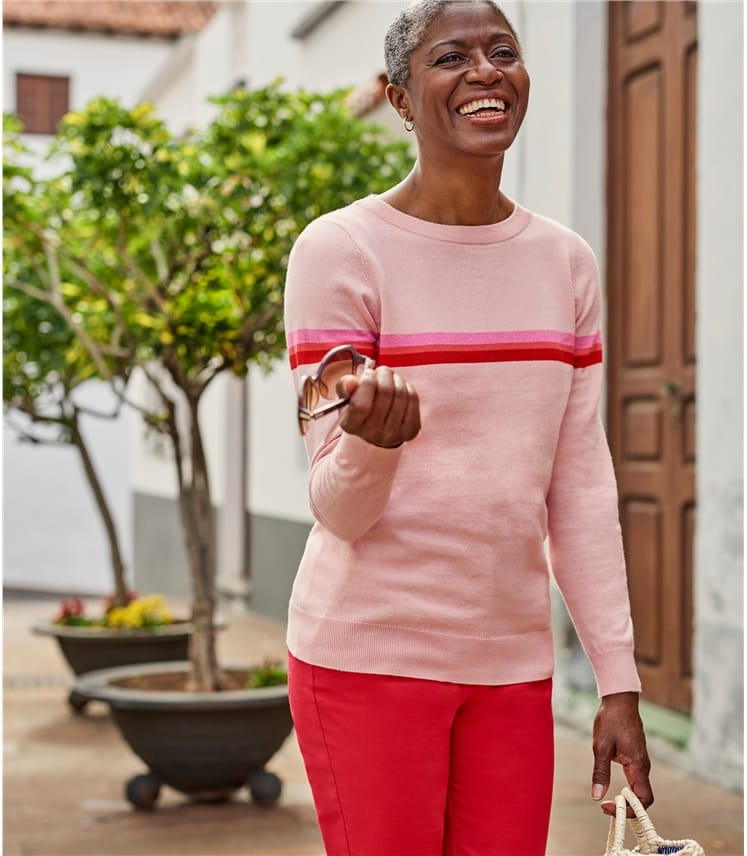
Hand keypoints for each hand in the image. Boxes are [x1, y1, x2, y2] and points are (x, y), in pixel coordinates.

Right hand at [336, 366, 420, 447]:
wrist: (377, 428)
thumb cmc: (359, 406)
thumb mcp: (346, 396)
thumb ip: (344, 386)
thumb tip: (351, 381)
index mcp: (351, 426)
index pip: (360, 405)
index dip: (367, 383)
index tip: (368, 373)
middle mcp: (372, 434)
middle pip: (385, 393)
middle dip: (384, 374)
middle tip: (381, 371)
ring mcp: (394, 435)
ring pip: (401, 393)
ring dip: (396, 379)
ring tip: (390, 379)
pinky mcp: (411, 430)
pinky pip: (412, 398)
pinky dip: (407, 387)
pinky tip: (399, 390)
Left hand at [591, 691, 652, 816]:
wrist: (619, 699)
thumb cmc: (611, 720)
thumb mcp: (600, 747)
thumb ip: (600, 772)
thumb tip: (597, 796)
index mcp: (638, 765)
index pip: (643, 800)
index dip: (630, 810)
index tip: (608, 806)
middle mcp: (644, 766)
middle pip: (642, 797)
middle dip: (626, 807)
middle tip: (605, 805)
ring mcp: (641, 761)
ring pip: (639, 788)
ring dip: (626, 798)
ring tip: (607, 799)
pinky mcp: (636, 756)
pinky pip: (636, 778)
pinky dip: (627, 788)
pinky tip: (612, 785)